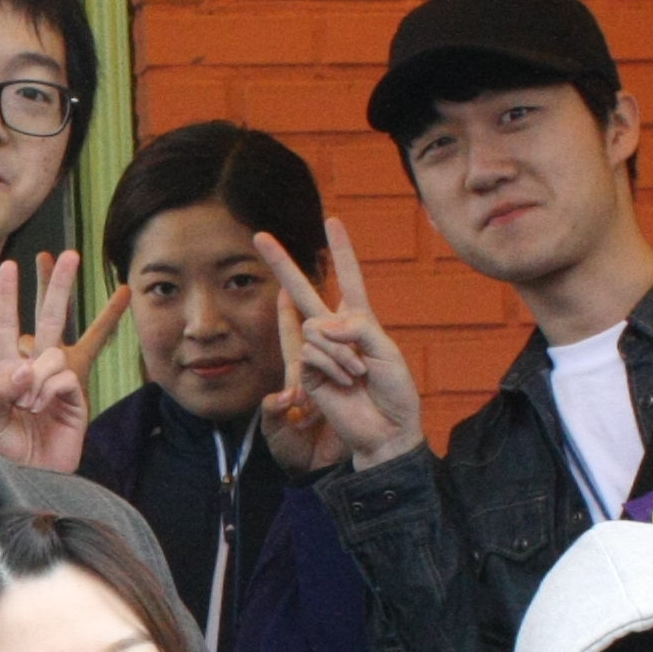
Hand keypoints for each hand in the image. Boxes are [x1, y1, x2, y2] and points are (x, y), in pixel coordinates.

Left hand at [0, 252, 125, 477]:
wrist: (29, 477)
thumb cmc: (5, 450)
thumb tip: (22, 367)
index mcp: (10, 368)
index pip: (7, 324)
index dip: (7, 295)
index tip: (9, 265)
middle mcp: (38, 367)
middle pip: (50, 316)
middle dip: (57, 284)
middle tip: (66, 254)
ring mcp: (61, 379)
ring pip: (57, 346)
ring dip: (37, 372)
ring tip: (29, 402)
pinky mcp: (77, 394)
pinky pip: (63, 374)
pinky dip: (48, 388)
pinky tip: (43, 406)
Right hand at [255, 221, 426, 468]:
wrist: (386, 429)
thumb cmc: (394, 391)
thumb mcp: (386, 350)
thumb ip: (357, 328)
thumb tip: (323, 323)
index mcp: (359, 321)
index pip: (349, 279)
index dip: (341, 251)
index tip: (332, 222)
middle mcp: (334, 331)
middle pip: (304, 291)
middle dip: (282, 262)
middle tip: (259, 235)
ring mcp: (318, 351)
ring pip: (316, 329)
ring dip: (341, 351)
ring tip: (357, 373)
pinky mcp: (307, 372)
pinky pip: (312, 352)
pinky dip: (334, 365)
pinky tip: (345, 382)